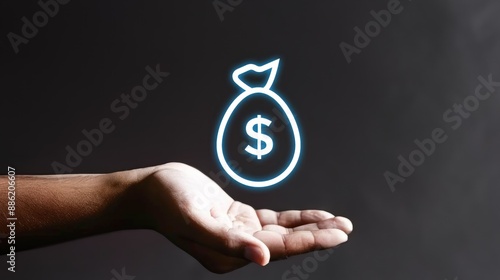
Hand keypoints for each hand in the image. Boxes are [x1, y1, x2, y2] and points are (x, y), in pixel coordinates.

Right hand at [139, 163, 352, 272]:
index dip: (309, 241)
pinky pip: (274, 220)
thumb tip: (262, 259)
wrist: (150, 189)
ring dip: (311, 227)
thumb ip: (228, 242)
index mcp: (228, 255)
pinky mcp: (240, 218)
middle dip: (317, 235)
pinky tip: (314, 216)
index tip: (336, 234)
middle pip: (286, 243)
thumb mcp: (195, 220)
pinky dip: (295, 218)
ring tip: (339, 223)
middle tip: (346, 228)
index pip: (278, 249)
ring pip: (284, 232)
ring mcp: (240, 233)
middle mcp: (237, 248)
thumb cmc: (167, 202)